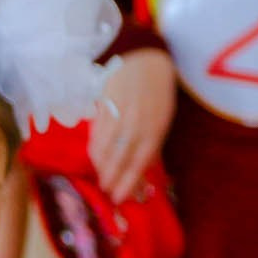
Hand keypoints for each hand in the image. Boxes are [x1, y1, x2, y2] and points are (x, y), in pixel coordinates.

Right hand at [88, 48, 175, 203]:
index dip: (128, 183)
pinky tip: (96, 159)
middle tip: (107, 193)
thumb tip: (141, 171)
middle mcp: (136, 124)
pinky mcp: (104, 108)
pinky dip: (95, 150)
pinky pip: (97, 135)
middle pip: (120, 159)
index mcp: (155, 128)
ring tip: (101, 179)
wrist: (143, 60)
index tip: (120, 198)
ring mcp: (119, 116)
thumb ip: (152, 143)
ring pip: (105, 149)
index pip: (139, 162)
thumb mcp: (162, 118)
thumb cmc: (157, 92)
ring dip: (101, 168)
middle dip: (112, 179)